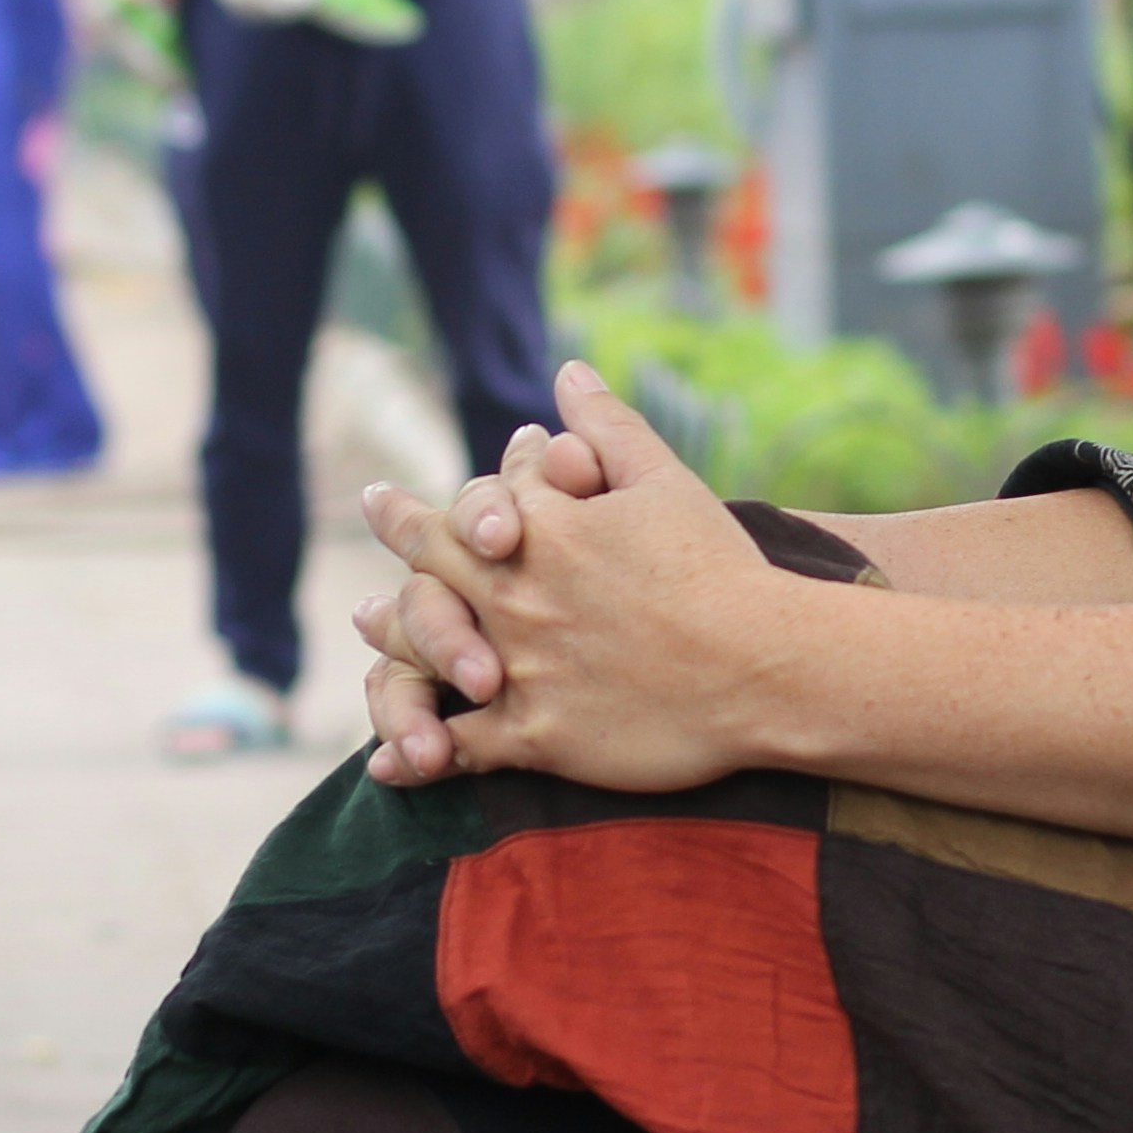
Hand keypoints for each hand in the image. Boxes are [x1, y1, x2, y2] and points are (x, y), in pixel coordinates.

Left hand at [353, 367, 769, 791]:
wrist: (763, 665)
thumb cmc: (721, 570)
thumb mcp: (664, 480)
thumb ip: (606, 426)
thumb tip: (567, 369)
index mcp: (542, 531)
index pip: (472, 504)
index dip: (434, 499)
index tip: (392, 494)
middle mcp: (515, 595)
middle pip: (433, 566)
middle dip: (400, 536)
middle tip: (376, 516)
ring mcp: (520, 667)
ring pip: (429, 651)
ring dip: (393, 634)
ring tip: (369, 621)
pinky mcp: (538, 735)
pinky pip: (459, 745)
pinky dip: (422, 753)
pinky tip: (395, 763)